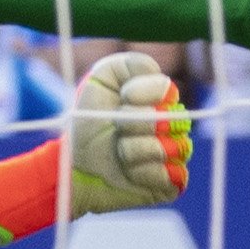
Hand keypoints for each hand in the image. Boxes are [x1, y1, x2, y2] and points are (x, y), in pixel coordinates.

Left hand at [66, 51, 190, 213]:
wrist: (74, 164)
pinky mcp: (171, 184)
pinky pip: (170, 175)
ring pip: (168, 147)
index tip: (122, 99)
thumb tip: (155, 70)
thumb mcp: (99, 81)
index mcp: (160, 100)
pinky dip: (142, 173)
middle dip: (133, 122)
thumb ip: (126, 64)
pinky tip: (128, 172)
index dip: (141, 93)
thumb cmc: (87, 122)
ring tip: (118, 152)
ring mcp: (175, 155)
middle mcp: (173, 126)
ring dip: (133, 149)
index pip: (167, 89)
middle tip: (115, 129)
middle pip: (170, 118)